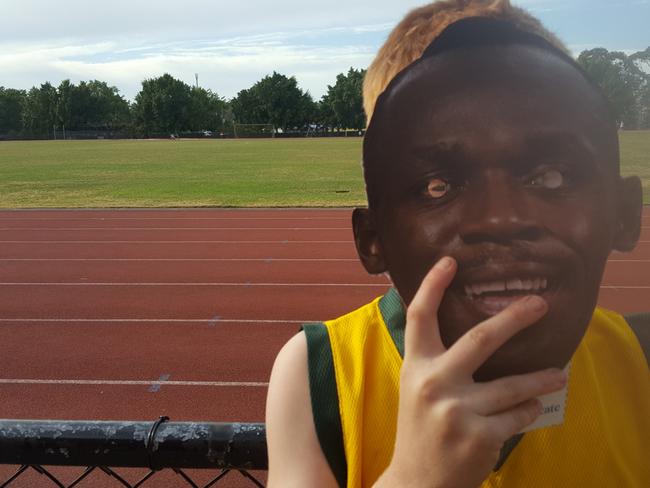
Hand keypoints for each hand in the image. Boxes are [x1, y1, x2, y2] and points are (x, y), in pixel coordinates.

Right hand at [377, 257, 566, 487]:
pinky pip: (517, 415)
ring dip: (541, 379)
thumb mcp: (417, 387)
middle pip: (479, 339)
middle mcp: (434, 383)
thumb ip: (437, 360)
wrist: (416, 480)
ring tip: (558, 375)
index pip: (420, 316)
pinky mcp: (480, 436)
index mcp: (416, 366)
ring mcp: (457, 410)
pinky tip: (532, 407)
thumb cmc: (419, 427)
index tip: (450, 261)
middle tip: (540, 305)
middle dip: (514, 319)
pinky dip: (528, 409)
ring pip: (512, 385)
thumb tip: (475, 331)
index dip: (433, 285)